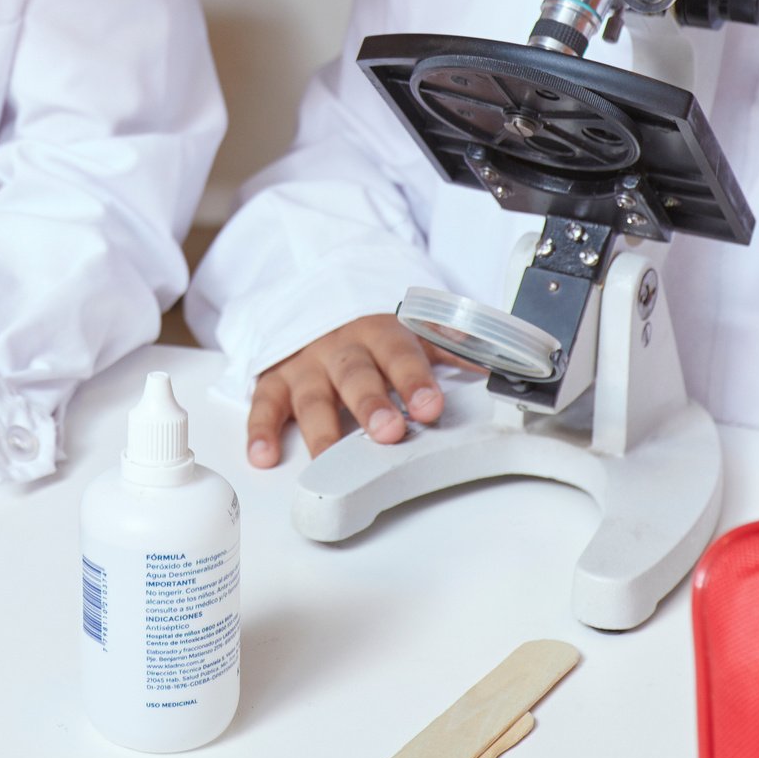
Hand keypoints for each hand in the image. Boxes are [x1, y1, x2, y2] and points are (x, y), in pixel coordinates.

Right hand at [247, 313, 473, 465]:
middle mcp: (339, 348)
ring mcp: (304, 365)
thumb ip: (448, 349)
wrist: (312, 298)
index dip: (415, 380)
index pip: (400, 353)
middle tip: (387, 431)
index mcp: (378, 332)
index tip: (430, 406)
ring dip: (322, 428)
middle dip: (370, 404)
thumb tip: (498, 368)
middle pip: (355, 375)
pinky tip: (264, 455)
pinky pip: (263, 404)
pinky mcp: (273, 380)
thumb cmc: (368, 331)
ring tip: (329, 458)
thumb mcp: (409, 330)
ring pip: (311, 397)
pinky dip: (260, 430)